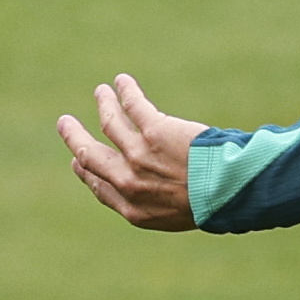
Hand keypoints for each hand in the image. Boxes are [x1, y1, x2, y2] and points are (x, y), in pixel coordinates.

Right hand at [58, 74, 204, 228]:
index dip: (86, 172)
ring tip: (102, 92)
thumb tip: (148, 191)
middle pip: (89, 155)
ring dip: (104, 104)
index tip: (77, 160)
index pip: (100, 187)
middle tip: (65, 123)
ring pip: (110, 123)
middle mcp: (130, 184)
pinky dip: (125, 91)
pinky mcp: (155, 131)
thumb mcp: (180, 217)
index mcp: (136, 211)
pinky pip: (133, 106)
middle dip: (73, 137)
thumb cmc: (216, 206)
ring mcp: (140, 156)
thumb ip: (158, 204)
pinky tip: (123, 81)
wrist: (234, 193)